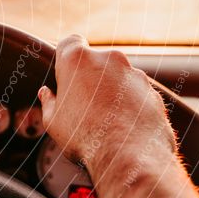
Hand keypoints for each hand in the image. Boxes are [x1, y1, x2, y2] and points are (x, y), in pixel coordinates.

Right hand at [36, 34, 176, 183]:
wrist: (129, 155)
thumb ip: (49, 101)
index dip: (65, 57)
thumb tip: (46, 94)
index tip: (64, 74)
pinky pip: (136, 93)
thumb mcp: (53, 121)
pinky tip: (122, 127)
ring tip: (103, 121)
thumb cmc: (84, 136)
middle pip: (95, 61)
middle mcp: (108, 58)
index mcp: (77, 60)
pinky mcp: (153, 91)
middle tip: (80, 104)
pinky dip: (129, 105)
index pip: (69, 42)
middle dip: (88, 78)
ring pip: (117, 77)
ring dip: (110, 92)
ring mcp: (134, 74)